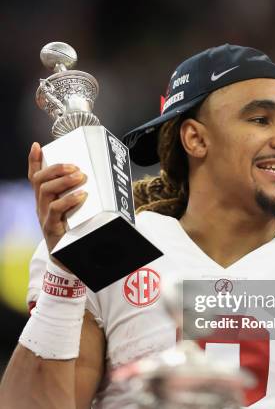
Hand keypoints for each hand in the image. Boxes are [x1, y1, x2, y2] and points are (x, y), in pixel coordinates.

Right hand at [28, 142, 87, 256]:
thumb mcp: (76, 212)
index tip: (37, 146)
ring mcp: (45, 217)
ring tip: (80, 177)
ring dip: (63, 181)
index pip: (35, 177)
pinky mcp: (52, 229)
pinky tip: (81, 196)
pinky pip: (56, 210)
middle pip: (40, 181)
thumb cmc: (75, 233)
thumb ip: (83, 197)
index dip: (33, 161)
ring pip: (46, 192)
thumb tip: (107, 181)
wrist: (69, 263)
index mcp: (45, 200)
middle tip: (76, 167)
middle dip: (56, 169)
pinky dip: (68, 200)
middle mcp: (41, 206)